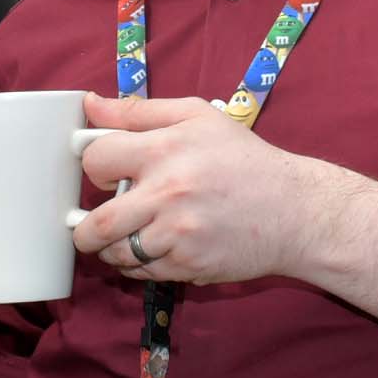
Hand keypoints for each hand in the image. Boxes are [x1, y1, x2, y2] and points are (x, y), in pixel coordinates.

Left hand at [70, 93, 330, 286]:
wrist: (292, 210)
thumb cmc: (243, 158)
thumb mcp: (196, 116)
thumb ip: (139, 110)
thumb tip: (90, 104)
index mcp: (164, 150)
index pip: (96, 160)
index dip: (94, 167)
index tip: (104, 173)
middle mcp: (167, 193)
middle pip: (96, 224)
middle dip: (85, 229)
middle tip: (90, 225)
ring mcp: (177, 234)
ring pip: (117, 254)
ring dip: (112, 250)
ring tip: (124, 238)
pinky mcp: (188, 265)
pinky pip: (144, 273)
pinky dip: (139, 266)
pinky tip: (153, 249)